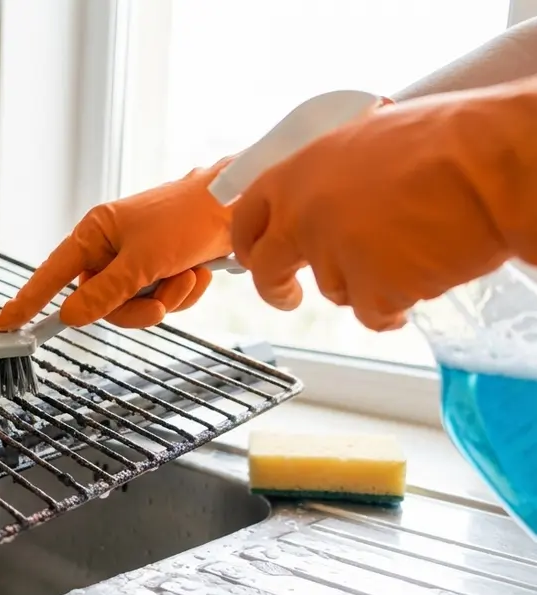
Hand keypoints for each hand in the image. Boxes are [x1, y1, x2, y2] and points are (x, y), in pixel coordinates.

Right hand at [0, 158, 233, 330]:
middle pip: (99, 303)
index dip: (27, 302)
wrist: (237, 205)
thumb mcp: (143, 261)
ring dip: (165, 300)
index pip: (51, 275)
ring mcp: (136, 259)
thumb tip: (71, 316)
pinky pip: (159, 300)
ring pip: (132, 305)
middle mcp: (111, 247)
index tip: (4, 324)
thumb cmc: (188, 217)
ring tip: (186, 277)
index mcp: (94, 234)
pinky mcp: (161, 268)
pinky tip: (197, 272)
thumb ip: (105, 293)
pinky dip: (181, 293)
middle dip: (135, 309)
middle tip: (159, 307)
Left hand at [230, 84, 536, 331]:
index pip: (246, 217)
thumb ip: (330, 171)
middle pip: (266, 269)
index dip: (247, 240)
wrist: (493, 164)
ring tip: (409, 251)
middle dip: (275, 289)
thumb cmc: (446, 139)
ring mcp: (335, 256)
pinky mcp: (373, 288)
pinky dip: (392, 309)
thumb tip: (322, 189)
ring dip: (363, 282)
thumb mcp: (365, 136)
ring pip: (335, 288)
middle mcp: (304, 217)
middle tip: (288, 296)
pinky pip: (373, 313)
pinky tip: (417, 287)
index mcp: (296, 174)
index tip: (252, 253)